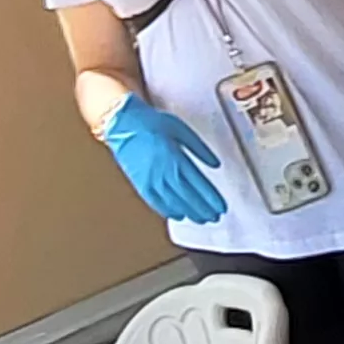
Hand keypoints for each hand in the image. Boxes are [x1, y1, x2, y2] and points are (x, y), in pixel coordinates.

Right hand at [102, 96, 228, 223]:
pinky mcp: (140, 184)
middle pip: (189, 198)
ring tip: (201, 219)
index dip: (212, 199)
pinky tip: (177, 215)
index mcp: (177, 159)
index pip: (199, 185)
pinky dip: (168, 211)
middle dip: (204, 209)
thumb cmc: (151, 123)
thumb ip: (199, 148)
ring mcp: (151, 181)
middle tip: (215, 217)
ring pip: (174, 203)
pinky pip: (156, 203)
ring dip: (189, 213)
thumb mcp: (181, 129)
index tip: (221, 207)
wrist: (122, 124)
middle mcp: (165, 173)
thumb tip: (215, 164)